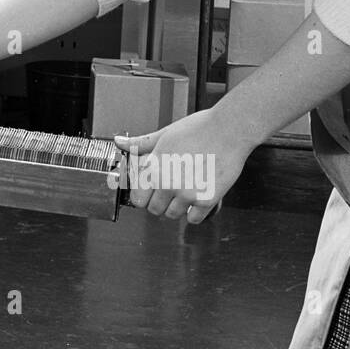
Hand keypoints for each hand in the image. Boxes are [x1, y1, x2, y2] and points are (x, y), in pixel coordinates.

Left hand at [113, 109, 255, 224]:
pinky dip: (195, 213)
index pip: (137, 199)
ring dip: (177, 207)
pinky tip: (198, 197)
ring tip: (186, 190)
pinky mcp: (206, 200)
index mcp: (154, 167)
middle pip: (154, 210)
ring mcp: (187, 193)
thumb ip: (142, 143)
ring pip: (172, 215)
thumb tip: (119, 141)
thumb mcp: (165, 134)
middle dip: (160, 202)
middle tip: (170, 191)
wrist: (229, 130)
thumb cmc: (199, 128)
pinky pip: (194, 219)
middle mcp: (167, 183)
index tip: (150, 191)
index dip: (144, 196)